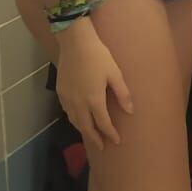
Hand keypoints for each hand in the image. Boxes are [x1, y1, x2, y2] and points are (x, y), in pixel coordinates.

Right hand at [53, 21, 131, 150]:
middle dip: (95, 138)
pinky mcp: (60, 92)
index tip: (116, 142)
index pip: (103, 124)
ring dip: (83, 130)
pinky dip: (74, 119)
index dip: (110, 134)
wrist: (75, 43)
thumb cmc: (99, 56)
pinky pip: (67, 112)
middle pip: (86, 127)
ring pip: (75, 121)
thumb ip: (122, 94)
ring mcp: (67, 99)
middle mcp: (78, 103)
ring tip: (91, 136)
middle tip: (102, 147)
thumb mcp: (115, 74)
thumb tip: (131, 111)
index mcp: (94, 100)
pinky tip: (79, 119)